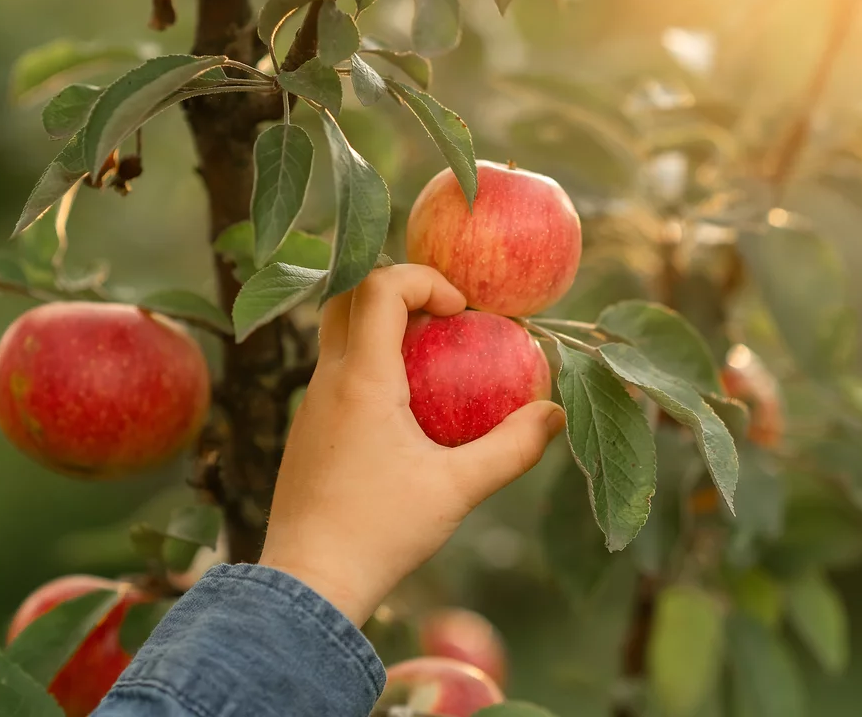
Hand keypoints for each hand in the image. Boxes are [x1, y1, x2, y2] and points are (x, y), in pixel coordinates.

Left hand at [258, 264, 565, 624]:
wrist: (308, 583)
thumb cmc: (382, 533)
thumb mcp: (458, 490)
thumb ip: (512, 448)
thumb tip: (557, 414)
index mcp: (361, 379)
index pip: (379, 286)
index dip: (424, 279)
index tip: (462, 312)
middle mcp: (326, 380)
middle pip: (348, 297)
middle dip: (398, 291)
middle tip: (443, 320)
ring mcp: (308, 406)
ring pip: (337, 336)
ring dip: (382, 330)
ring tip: (432, 365)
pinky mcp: (304, 432)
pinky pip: (334, 374)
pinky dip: (369, 366)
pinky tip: (405, 413)